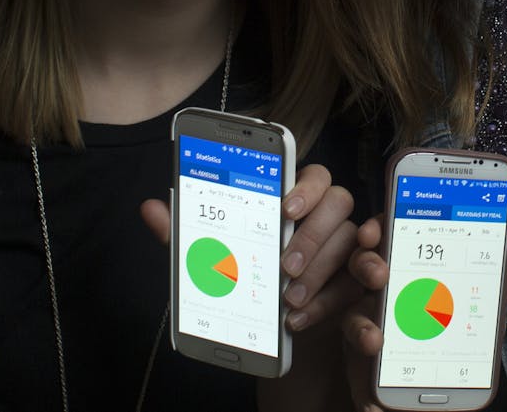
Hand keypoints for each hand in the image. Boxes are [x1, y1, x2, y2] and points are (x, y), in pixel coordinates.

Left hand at [139, 163, 358, 331]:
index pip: (313, 174)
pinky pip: (355, 285)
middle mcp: (326, 217)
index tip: (286, 207)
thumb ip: (188, 234)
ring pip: (349, 243)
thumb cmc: (245, 280)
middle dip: (313, 233)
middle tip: (284, 264)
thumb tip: (151, 208)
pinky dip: (328, 302)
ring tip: (288, 299)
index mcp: (294, 200)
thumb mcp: (211, 259)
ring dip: (319, 271)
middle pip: (339, 202)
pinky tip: (300, 318)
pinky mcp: (356, 282)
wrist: (272, 332)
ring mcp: (346, 248)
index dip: (305, 186)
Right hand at [341, 215, 506, 410]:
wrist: (445, 384)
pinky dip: (362, 335)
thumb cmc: (459, 331)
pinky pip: (354, 332)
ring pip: (353, 293)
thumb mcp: (486, 303)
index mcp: (415, 262)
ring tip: (377, 307)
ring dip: (362, 301)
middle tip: (380, 269)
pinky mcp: (362, 341)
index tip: (377, 228)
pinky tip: (375, 342)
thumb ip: (503, 278)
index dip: (382, 223)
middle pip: (367, 257)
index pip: (395, 231)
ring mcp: (372, 309)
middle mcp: (389, 280)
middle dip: (369, 258)